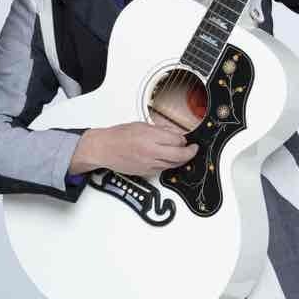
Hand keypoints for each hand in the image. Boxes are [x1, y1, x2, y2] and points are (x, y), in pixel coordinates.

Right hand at [69, 118, 198, 179]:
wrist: (103, 149)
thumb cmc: (118, 136)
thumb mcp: (141, 125)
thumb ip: (160, 130)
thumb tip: (174, 133)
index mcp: (151, 137)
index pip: (177, 140)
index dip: (183, 139)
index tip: (185, 138)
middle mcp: (151, 152)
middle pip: (180, 155)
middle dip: (190, 152)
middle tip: (194, 149)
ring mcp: (149, 164)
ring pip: (173, 165)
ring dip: (180, 159)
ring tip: (182, 154)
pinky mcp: (146, 172)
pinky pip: (163, 169)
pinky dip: (168, 164)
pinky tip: (167, 159)